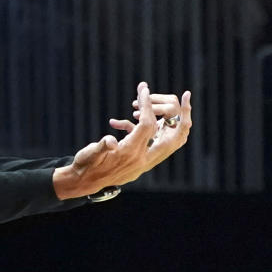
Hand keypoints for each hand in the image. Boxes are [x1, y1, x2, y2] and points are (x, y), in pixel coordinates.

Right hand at [53, 82, 191, 198]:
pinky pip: (158, 141)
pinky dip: (153, 127)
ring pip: (172, 139)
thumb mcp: (89, 154)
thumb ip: (102, 146)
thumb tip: (110, 141)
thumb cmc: (85, 165)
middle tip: (185, 95)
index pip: (147, 125)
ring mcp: (146, 161)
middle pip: (175, 135)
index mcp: (130, 154)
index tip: (143, 89)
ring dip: (170, 119)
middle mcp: (144, 159)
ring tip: (149, 103)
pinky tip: (125, 121)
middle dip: (181, 114)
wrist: (86, 182)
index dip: (147, 105)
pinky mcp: (144, 160)